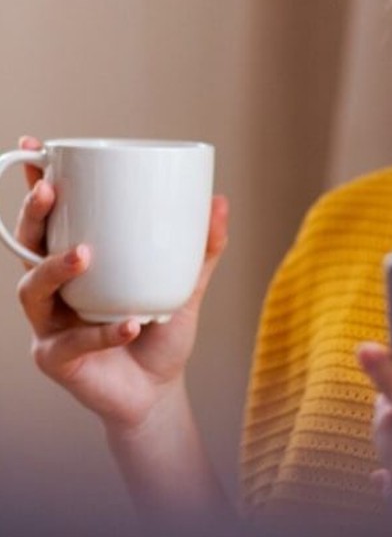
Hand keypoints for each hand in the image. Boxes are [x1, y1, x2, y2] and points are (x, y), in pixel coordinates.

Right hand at [13, 136, 229, 433]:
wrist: (158, 391)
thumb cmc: (161, 329)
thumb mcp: (186, 284)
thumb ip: (202, 248)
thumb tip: (219, 200)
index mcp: (74, 260)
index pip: (49, 216)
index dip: (34, 180)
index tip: (34, 145)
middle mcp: (52, 289)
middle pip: (26, 244)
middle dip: (32, 214)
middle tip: (51, 191)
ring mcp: (48, 324)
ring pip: (32, 289)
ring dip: (54, 268)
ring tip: (85, 254)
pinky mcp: (55, 359)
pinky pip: (73, 343)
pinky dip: (102, 332)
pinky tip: (131, 322)